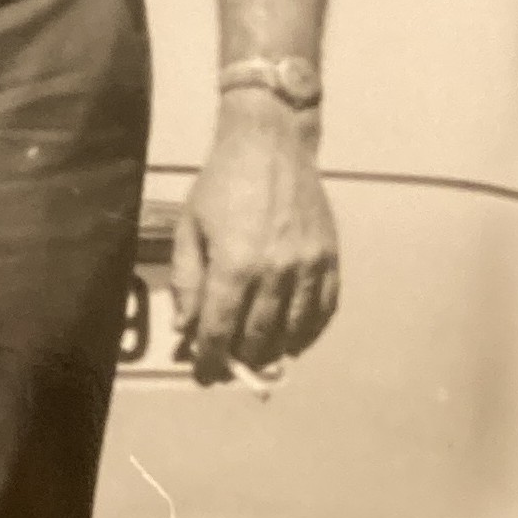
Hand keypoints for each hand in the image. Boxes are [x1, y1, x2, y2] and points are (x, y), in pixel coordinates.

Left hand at [170, 100, 339, 381]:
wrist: (271, 144)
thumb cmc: (222, 183)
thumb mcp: (190, 228)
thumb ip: (188, 281)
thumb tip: (187, 328)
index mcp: (235, 264)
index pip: (221, 330)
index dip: (211, 359)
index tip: (205, 374)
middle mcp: (276, 271)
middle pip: (259, 337)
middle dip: (240, 358)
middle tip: (229, 364)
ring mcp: (308, 266)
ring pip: (294, 330)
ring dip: (274, 350)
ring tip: (258, 353)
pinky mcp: (330, 258)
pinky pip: (325, 310)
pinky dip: (310, 332)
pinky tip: (294, 338)